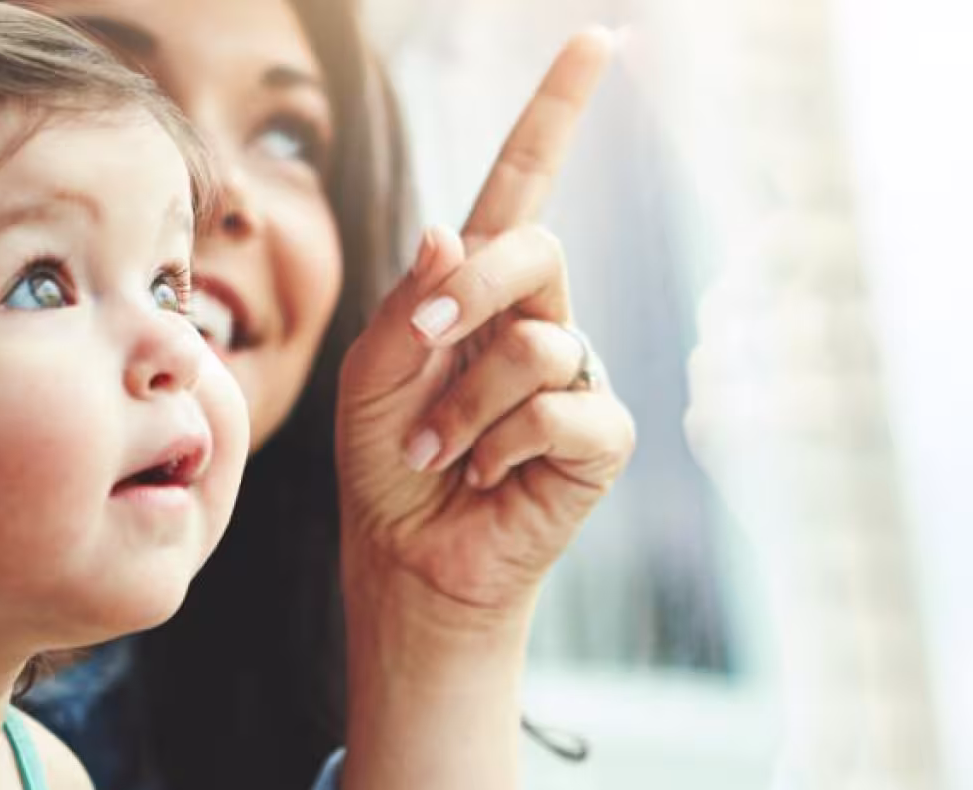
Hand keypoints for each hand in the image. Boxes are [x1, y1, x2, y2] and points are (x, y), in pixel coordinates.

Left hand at [337, 28, 635, 621]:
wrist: (406, 556)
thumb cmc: (385, 460)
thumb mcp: (371, 371)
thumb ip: (409, 300)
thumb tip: (449, 230)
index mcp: (480, 284)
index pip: (524, 181)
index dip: (557, 111)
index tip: (595, 40)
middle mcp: (538, 315)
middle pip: (535, 245)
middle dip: (471, 291)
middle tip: (420, 345)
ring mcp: (576, 373)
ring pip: (537, 342)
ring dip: (462, 404)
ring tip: (436, 452)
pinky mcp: (600, 435)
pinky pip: (562, 410)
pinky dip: (501, 447)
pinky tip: (484, 478)